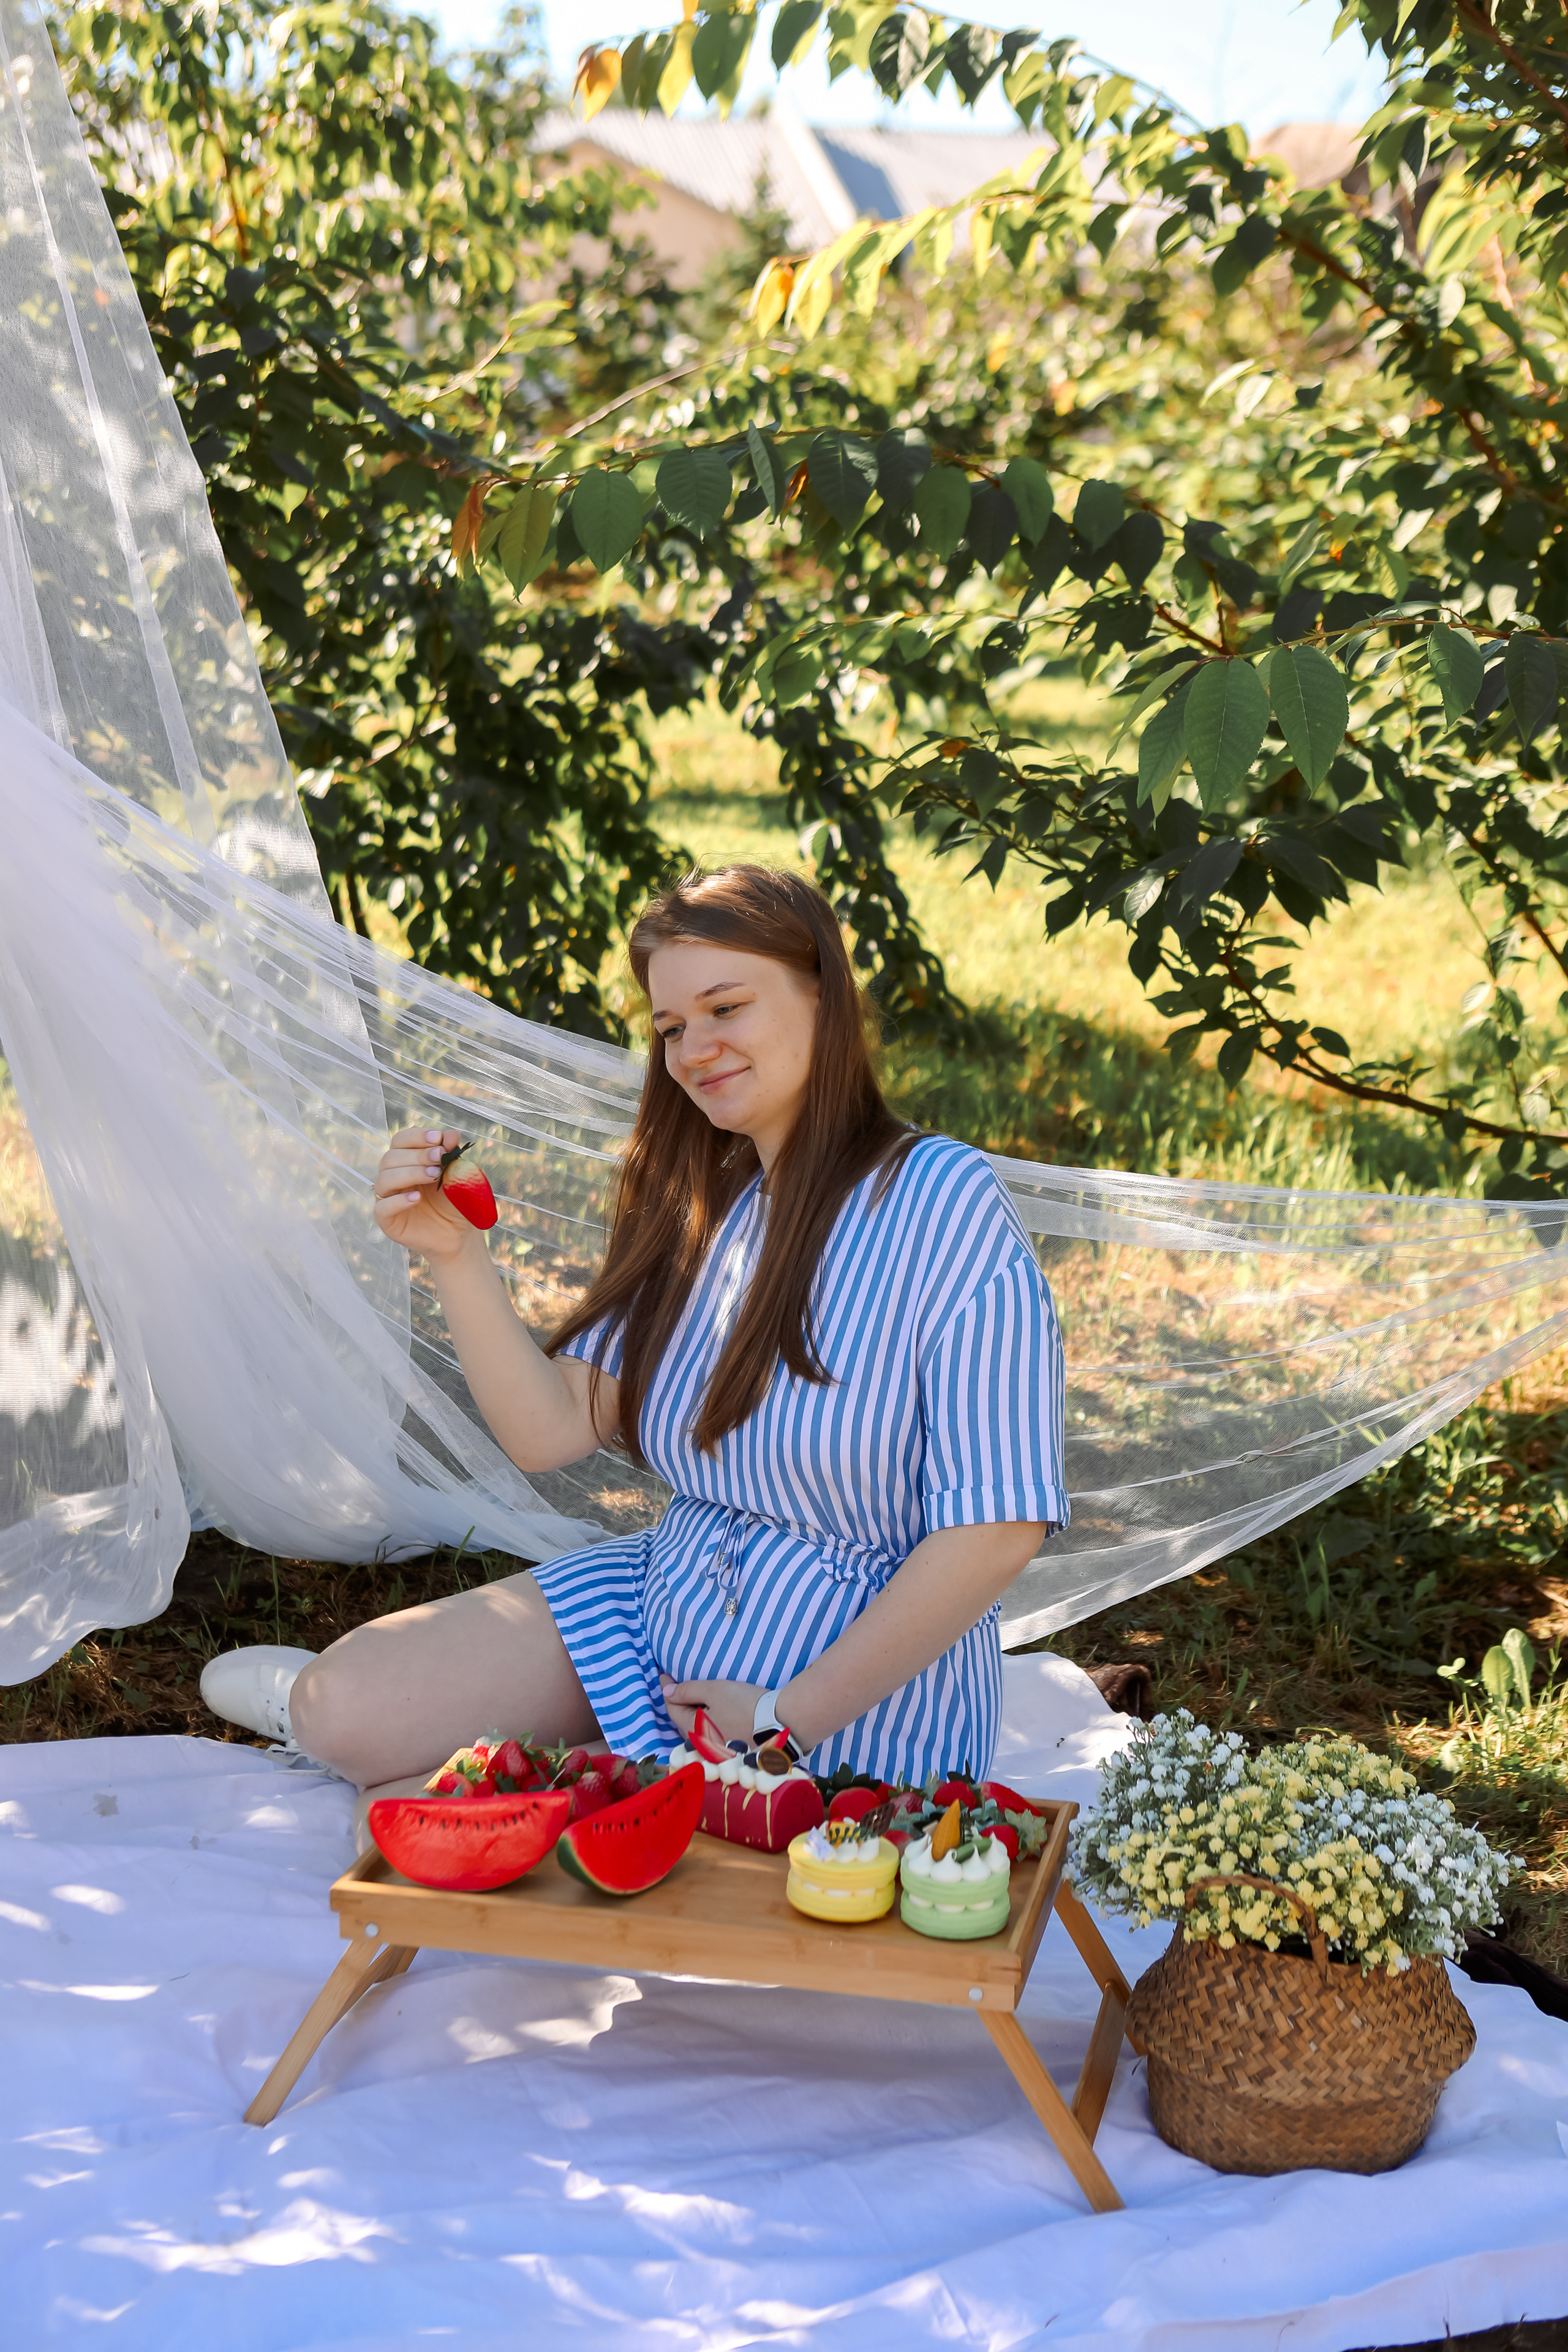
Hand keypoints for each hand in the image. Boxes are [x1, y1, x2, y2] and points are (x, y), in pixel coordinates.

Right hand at [373, 1126, 480, 1264]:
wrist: (459, 1234)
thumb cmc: (454, 1202)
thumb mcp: (457, 1176)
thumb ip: (452, 1156)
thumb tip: (451, 1134)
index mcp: (405, 1162)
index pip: (400, 1141)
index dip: (416, 1136)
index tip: (438, 1138)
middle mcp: (392, 1177)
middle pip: (391, 1158)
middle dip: (417, 1155)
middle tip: (440, 1158)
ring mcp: (387, 1199)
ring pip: (384, 1179)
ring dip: (409, 1173)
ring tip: (434, 1176)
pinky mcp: (387, 1221)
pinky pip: (382, 1208)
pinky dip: (398, 1201)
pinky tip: (416, 1198)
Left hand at [659, 1675, 765, 1747]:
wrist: (779, 1721)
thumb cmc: (745, 1704)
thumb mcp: (714, 1691)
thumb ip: (688, 1690)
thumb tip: (666, 1691)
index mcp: (694, 1731)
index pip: (672, 1708)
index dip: (667, 1689)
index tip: (664, 1674)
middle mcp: (703, 1746)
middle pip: (683, 1720)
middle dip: (678, 1702)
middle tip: (675, 1685)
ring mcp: (718, 1749)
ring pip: (698, 1728)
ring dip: (692, 1712)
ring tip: (691, 1697)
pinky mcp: (732, 1749)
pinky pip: (712, 1733)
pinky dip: (707, 1720)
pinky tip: (712, 1712)